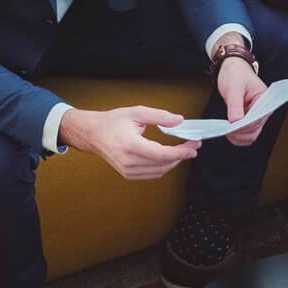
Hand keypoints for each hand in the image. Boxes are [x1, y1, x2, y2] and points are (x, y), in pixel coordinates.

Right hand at [59, 105, 196, 179]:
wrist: (93, 134)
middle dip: (181, 155)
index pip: (161, 153)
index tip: (194, 147)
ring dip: (174, 162)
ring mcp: (128, 170)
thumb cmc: (112, 122)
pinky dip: (164, 166)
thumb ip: (159, 116)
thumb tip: (179, 120)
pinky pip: (153, 174)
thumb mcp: (136, 112)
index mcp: (130, 145)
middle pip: (163, 163)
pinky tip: (169, 157)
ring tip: (183, 150)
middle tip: (192, 146)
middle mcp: (128, 161)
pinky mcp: (128, 175)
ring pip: (160, 171)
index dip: (180, 152)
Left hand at [214, 54, 269, 146]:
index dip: (244, 126)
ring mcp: (257, 117)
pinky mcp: (249, 120)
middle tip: (225, 129)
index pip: (257, 120)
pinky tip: (228, 131)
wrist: (233, 69)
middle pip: (254, 131)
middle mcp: (264, 111)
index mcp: (265, 101)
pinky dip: (237, 136)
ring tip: (225, 130)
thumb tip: (235, 122)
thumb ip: (235, 104)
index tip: (231, 127)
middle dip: (240, 133)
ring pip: (250, 136)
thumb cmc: (236, 73)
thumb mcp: (234, 86)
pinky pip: (245, 134)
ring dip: (238, 137)